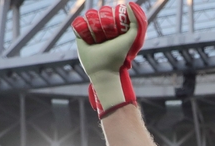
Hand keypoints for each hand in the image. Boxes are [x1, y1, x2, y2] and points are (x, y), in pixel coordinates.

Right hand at [72, 2, 146, 117]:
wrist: (103, 69)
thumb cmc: (117, 55)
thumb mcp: (131, 38)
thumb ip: (135, 22)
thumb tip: (128, 4)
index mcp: (112, 24)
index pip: (108, 11)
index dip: (110, 19)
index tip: (114, 32)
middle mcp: (100, 24)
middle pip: (98, 12)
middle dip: (103, 25)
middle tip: (105, 38)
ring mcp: (89, 28)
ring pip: (88, 15)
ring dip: (94, 28)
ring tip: (97, 40)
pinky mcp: (79, 33)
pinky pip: (78, 22)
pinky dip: (83, 30)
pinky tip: (88, 40)